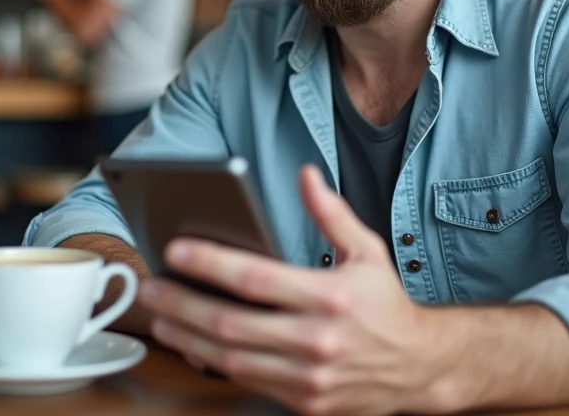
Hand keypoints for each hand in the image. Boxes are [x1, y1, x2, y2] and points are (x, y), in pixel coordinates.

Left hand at [138, 165, 443, 415]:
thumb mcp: (367, 251)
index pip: (255, 278)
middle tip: (149, 285)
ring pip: (230, 359)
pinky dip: (213, 363)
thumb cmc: (387, 306)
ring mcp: (308, 377)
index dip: (210, 263)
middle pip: (230, 323)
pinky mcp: (304, 402)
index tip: (176, 249)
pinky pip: (247, 382)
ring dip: (187, 336)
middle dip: (181, 302)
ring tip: (159, 315)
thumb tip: (306, 175)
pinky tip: (192, 345)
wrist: (419, 368)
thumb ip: (330, 213)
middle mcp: (316, 340)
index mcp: (330, 297)